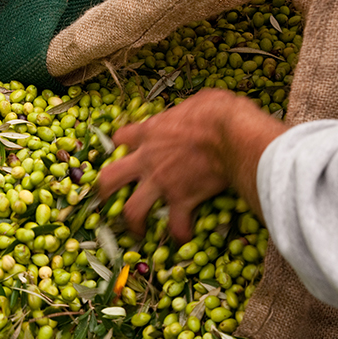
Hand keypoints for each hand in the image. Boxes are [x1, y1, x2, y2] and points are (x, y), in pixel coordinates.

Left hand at [97, 90, 286, 242]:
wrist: (233, 135)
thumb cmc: (218, 113)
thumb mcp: (196, 101)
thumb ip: (185, 111)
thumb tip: (193, 111)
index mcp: (149, 132)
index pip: (120, 138)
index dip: (119, 146)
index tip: (125, 152)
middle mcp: (147, 159)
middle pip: (109, 177)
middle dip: (104, 191)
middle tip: (109, 199)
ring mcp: (161, 182)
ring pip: (132, 210)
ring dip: (133, 223)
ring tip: (137, 231)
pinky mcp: (181, 199)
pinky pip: (175, 224)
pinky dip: (179, 232)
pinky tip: (182, 237)